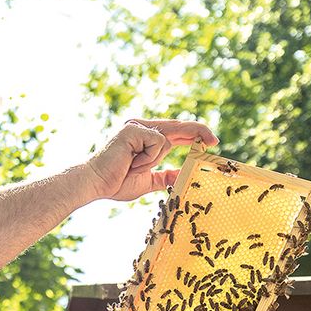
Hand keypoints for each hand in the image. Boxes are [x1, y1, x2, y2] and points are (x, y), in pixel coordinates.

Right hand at [82, 119, 218, 201]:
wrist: (95, 184)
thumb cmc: (115, 183)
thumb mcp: (148, 180)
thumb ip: (165, 176)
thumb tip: (183, 175)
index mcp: (144, 138)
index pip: (175, 132)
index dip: (195, 134)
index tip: (212, 142)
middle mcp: (141, 127)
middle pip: (178, 126)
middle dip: (198, 132)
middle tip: (215, 141)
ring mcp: (137, 126)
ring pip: (166, 139)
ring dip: (152, 160)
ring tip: (131, 167)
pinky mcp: (133, 129)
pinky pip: (157, 143)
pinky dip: (147, 158)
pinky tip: (130, 162)